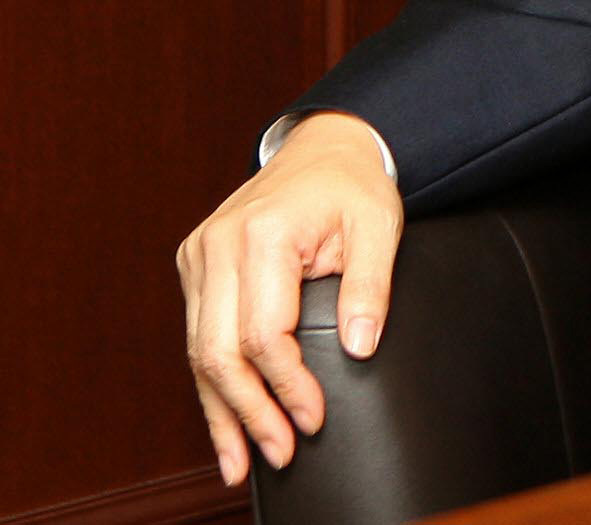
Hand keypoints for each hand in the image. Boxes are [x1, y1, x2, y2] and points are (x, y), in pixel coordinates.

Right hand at [177, 113, 402, 486]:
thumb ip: (370, 285)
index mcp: (263, 234)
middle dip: (249, 411)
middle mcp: (218, 246)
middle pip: (219, 352)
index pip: (264, 333)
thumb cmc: (353, 184)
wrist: (324, 145)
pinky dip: (210, 385)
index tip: (312, 419)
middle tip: (279, 453)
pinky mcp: (195, 267)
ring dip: (222, 411)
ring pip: (198, 353)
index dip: (287, 384)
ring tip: (242, 460)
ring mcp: (199, 257)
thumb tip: (361, 347)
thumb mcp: (380, 224)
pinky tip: (223, 423)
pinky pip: (197, 337)